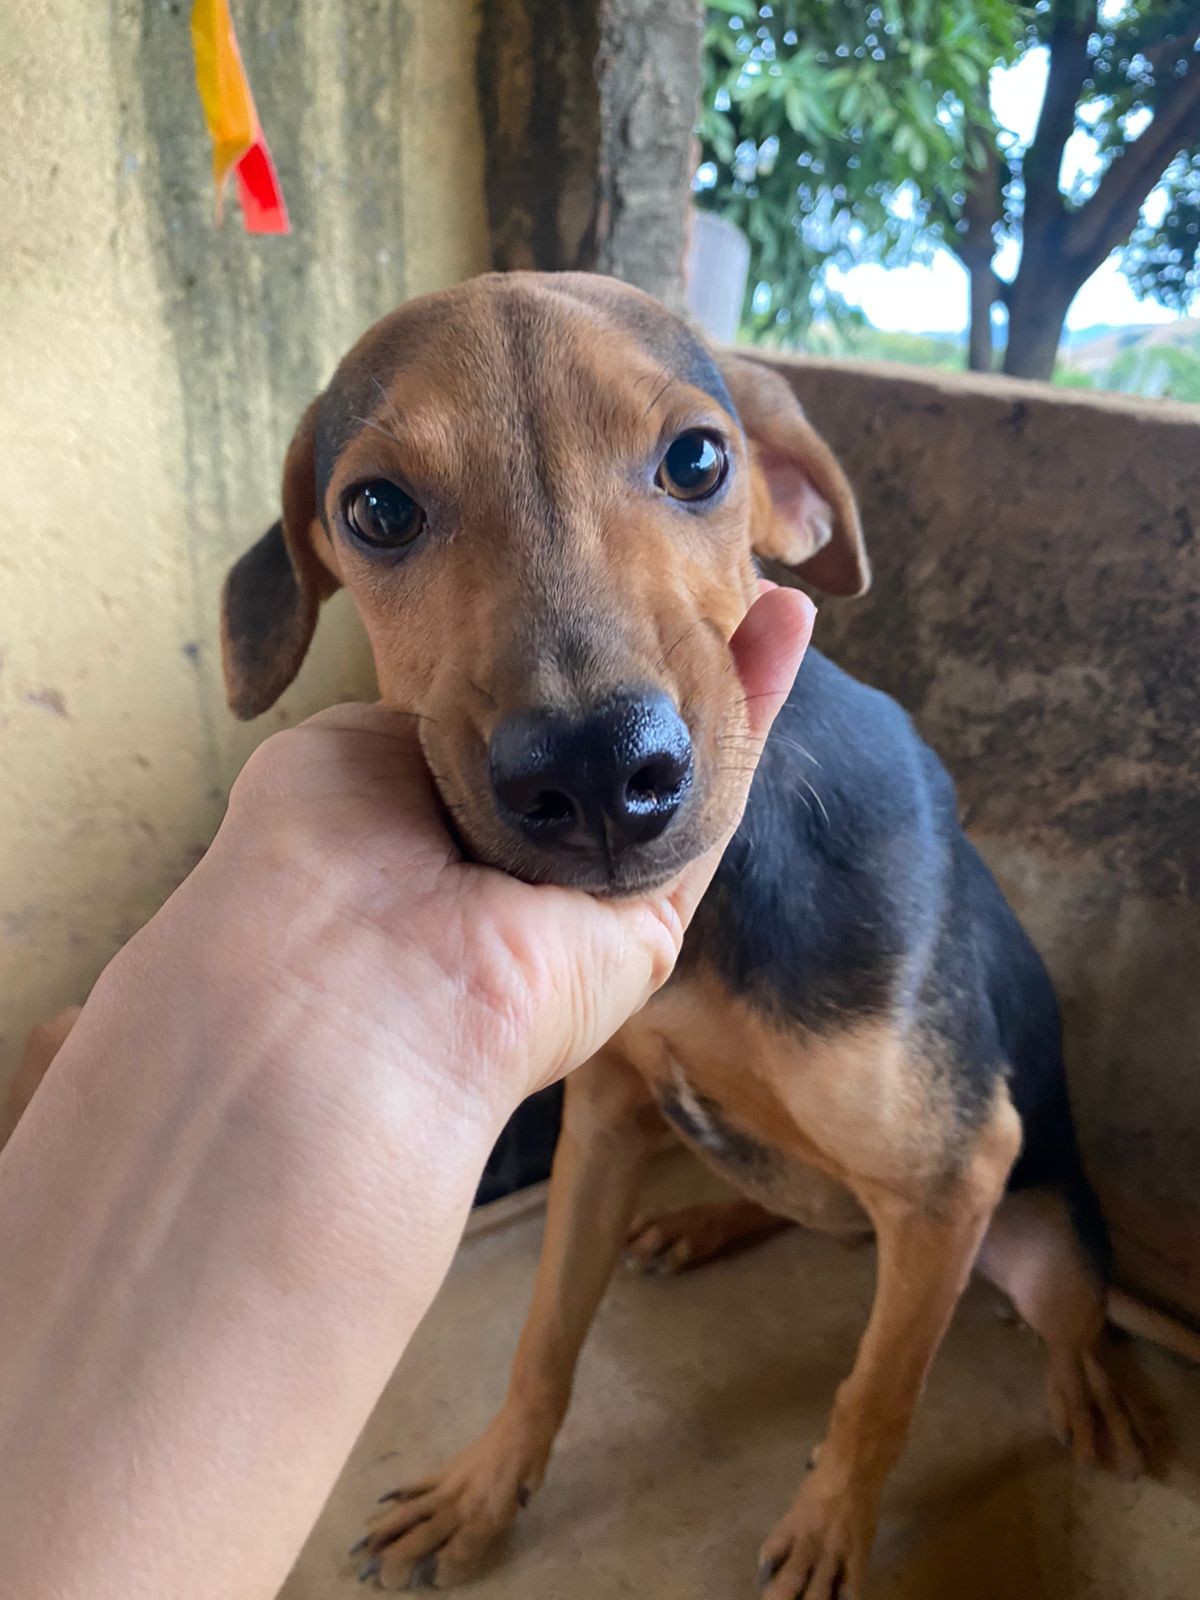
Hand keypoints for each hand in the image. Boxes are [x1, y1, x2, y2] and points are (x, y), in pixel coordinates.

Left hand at [181, 583, 814, 1118]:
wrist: (350, 980)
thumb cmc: (314, 860)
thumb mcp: (344, 751)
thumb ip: (426, 720)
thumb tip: (488, 710)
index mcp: (431, 820)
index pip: (516, 727)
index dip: (561, 659)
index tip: (598, 581)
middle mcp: (514, 860)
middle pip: (603, 747)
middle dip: (655, 660)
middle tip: (695, 570)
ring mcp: (587, 890)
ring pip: (673, 766)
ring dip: (721, 671)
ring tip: (765, 577)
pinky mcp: (652, 916)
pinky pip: (716, 802)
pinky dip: (755, 708)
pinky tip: (782, 620)